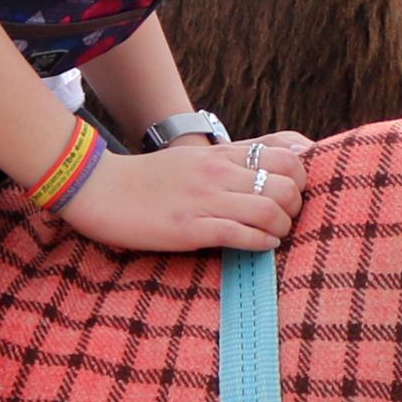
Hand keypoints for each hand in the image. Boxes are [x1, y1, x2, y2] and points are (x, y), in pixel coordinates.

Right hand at [60, 131, 313, 254]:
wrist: (100, 188)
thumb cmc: (150, 179)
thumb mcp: (196, 159)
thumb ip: (232, 161)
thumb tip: (275, 163)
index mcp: (221, 155)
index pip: (286, 157)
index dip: (302, 179)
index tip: (293, 196)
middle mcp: (218, 173)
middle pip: (286, 184)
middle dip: (296, 207)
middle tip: (286, 220)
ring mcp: (204, 200)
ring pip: (269, 209)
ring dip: (282, 228)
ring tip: (274, 236)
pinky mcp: (189, 228)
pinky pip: (240, 235)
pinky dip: (261, 244)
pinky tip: (262, 247)